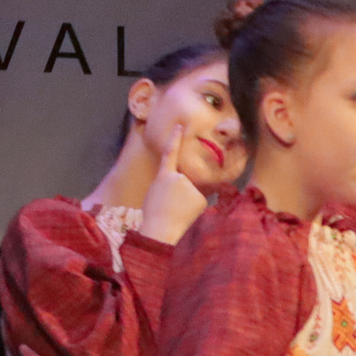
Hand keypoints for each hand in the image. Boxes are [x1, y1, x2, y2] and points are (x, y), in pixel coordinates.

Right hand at [139, 130, 209, 245]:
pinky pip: (198, 200)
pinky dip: (193, 206)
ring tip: (175, 209)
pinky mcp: (201, 199)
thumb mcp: (156, 190)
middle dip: (179, 191)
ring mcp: (192, 188)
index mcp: (164, 175)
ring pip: (192, 191)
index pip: (169, 152)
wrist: (160, 229)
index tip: (180, 126)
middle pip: (183, 180)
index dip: (175, 139)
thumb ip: (169, 182)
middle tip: (169, 205)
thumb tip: (184, 183)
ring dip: (186, 200)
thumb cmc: (154, 212)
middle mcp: (180, 178)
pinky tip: (185, 213)